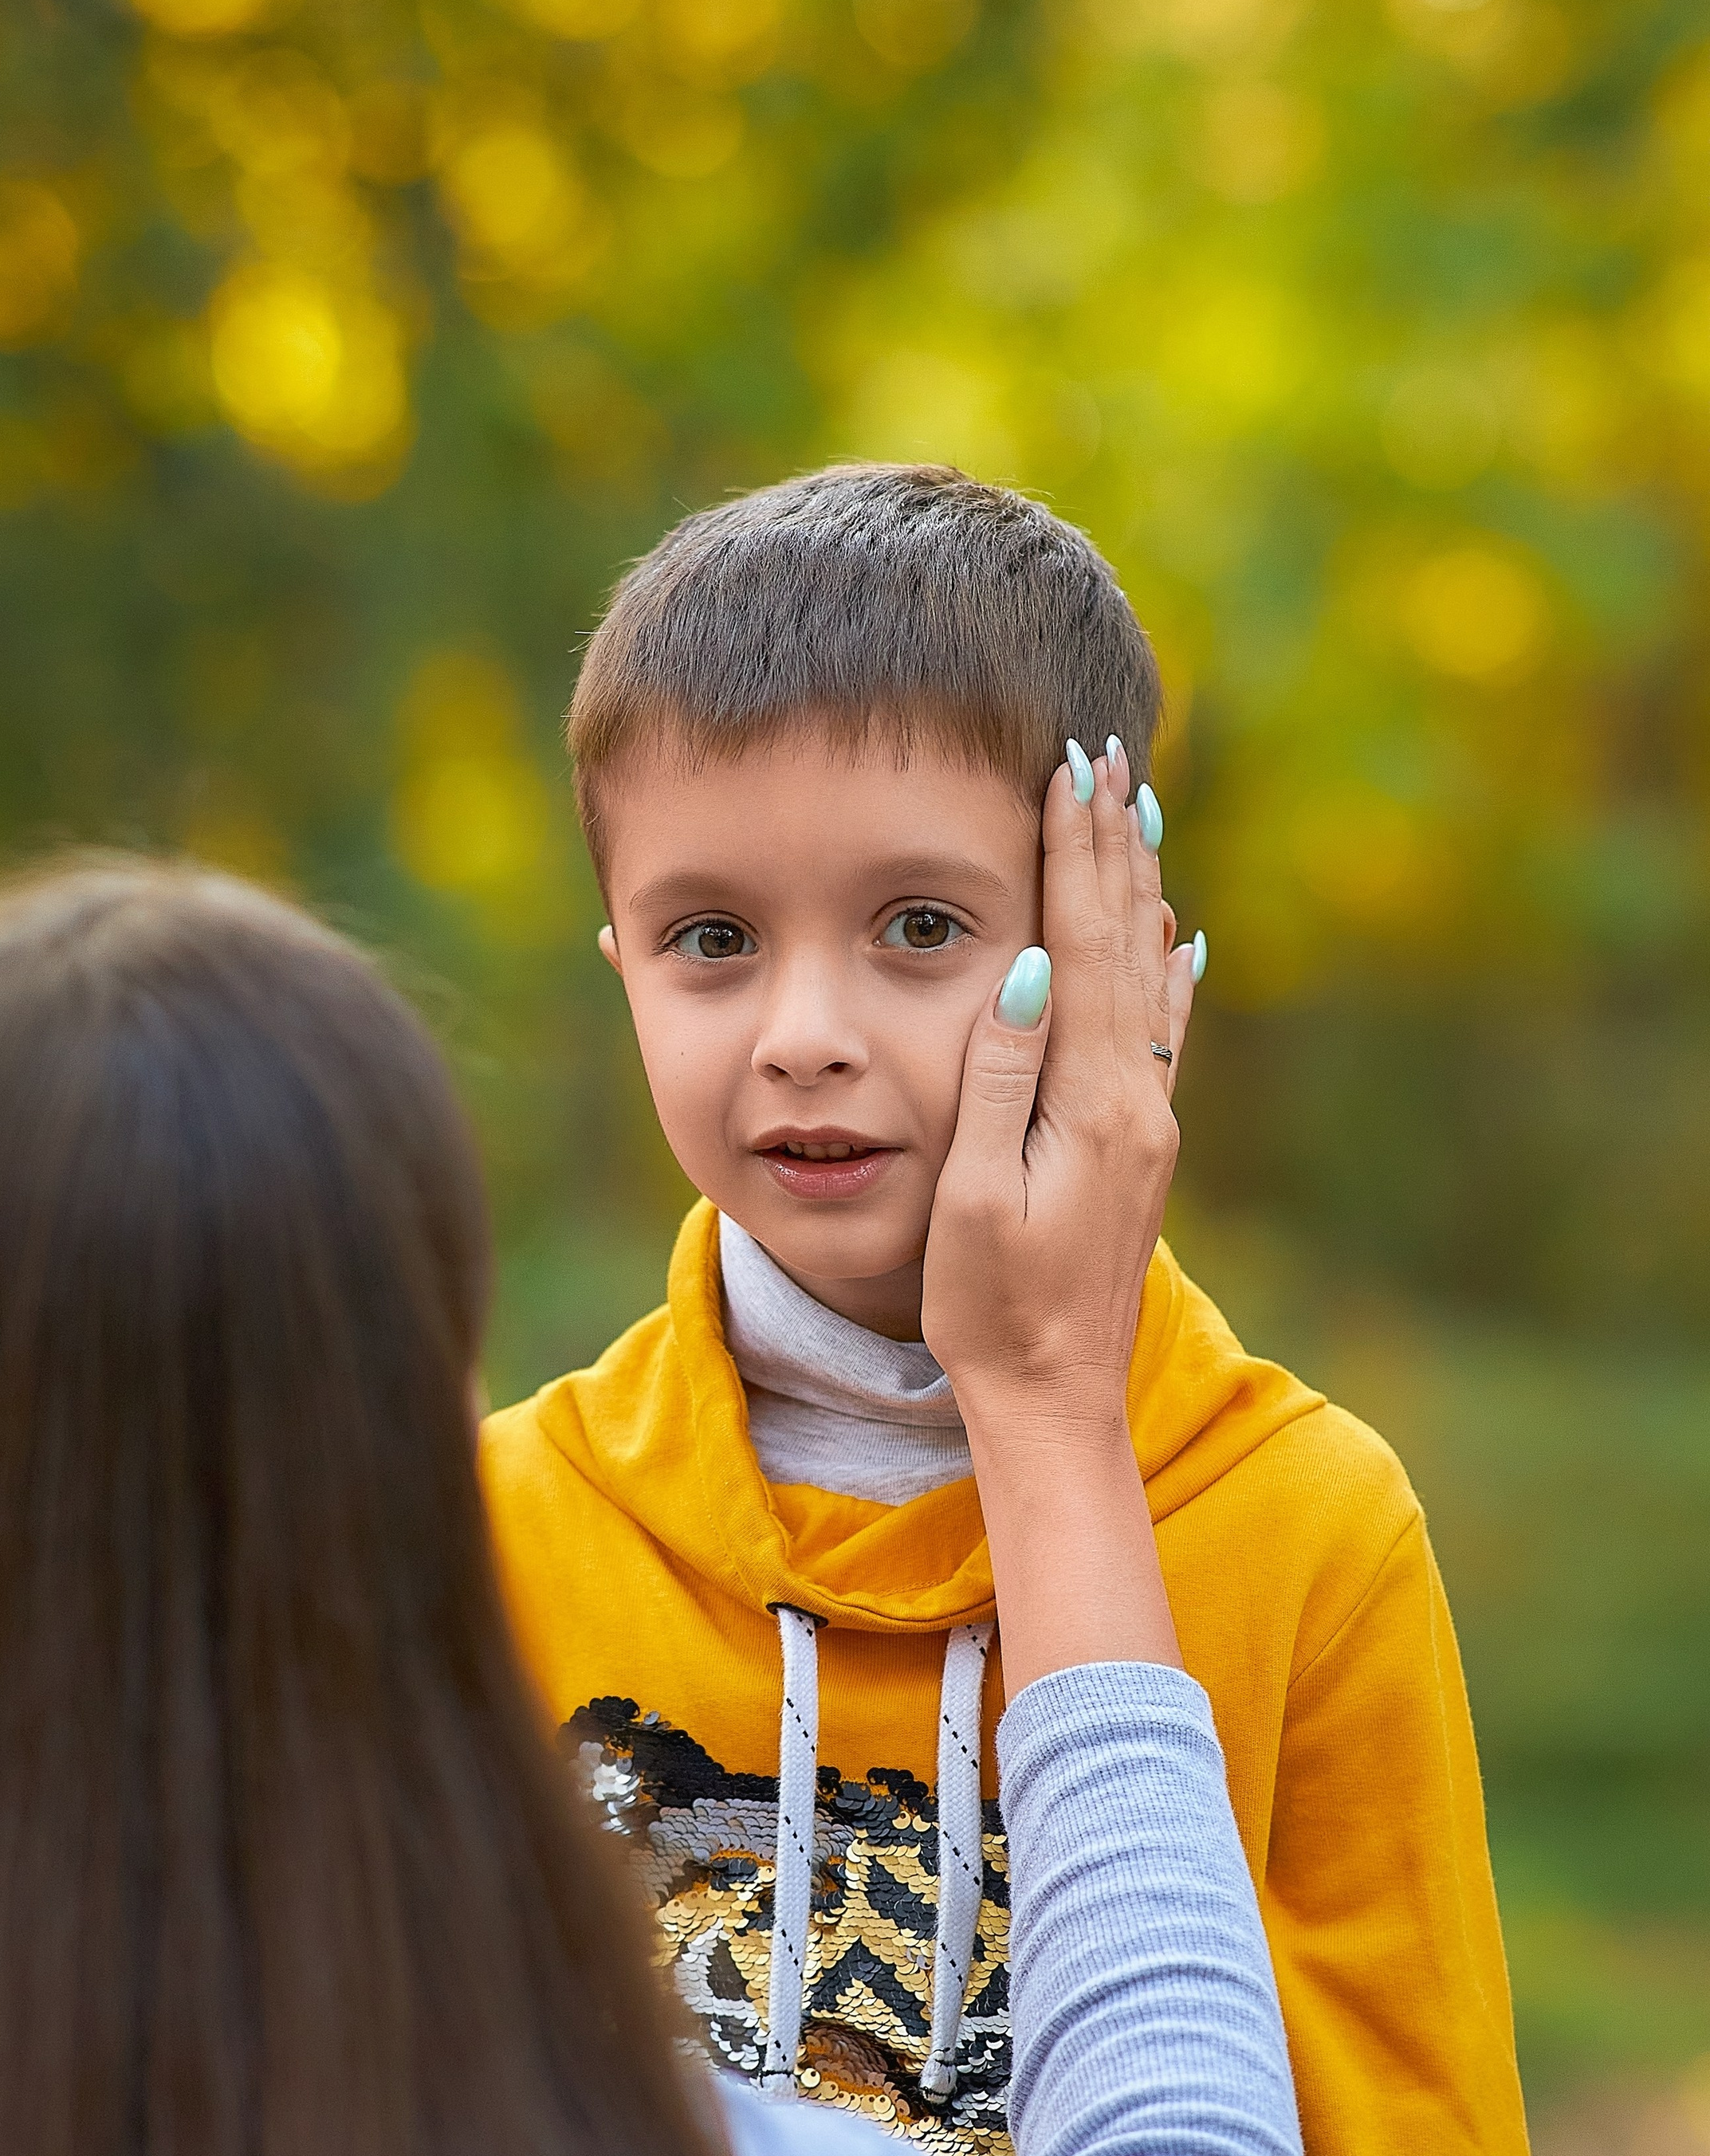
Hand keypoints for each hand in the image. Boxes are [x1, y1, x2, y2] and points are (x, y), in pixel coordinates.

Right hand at [922, 739, 1195, 1447]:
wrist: (1056, 1399)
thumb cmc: (991, 1308)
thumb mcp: (976, 1195)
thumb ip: (1002, 1078)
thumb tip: (1031, 969)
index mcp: (1091, 1105)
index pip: (1084, 948)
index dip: (1072, 856)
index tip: (1067, 770)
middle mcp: (1137, 1103)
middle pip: (1126, 947)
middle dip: (1110, 849)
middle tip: (1104, 756)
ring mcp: (1147, 1128)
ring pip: (1147, 980)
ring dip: (1138, 892)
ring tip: (1138, 815)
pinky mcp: (1139, 1154)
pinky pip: (1158, 1035)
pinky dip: (1165, 975)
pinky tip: (1180, 943)